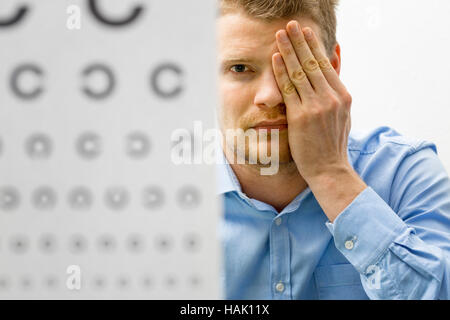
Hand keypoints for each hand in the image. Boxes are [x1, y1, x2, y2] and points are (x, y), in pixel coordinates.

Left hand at [272, 20, 352, 181]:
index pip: (325, 64)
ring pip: (300, 72)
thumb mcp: (343, 112)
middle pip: (312, 63)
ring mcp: (316, 107)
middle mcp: (331, 98)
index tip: (305, 32)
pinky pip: (289, 89)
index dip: (313, 45)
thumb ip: (337, 84)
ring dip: (288, 51)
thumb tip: (336, 57)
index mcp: (342, 95)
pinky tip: (275, 59)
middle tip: (291, 25)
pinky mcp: (301, 117)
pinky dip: (281, 72)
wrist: (329, 168)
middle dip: (300, 42)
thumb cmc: (332, 141)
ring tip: (280, 35)